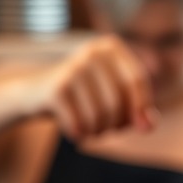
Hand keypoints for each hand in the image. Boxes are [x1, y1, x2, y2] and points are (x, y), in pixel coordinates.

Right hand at [16, 36, 155, 140]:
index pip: (136, 80)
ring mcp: (73, 68)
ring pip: (100, 115)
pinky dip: (79, 134)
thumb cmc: (82, 97)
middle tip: (105, 129)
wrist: (33, 92)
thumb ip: (137, 111)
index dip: (141, 107)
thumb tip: (150, 126)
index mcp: (110, 47)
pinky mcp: (57, 88)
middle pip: (118, 101)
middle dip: (116, 124)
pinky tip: (73, 131)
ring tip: (90, 130)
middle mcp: (92, 52)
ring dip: (97, 132)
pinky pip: (80, 124)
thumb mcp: (113, 99)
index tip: (141, 128)